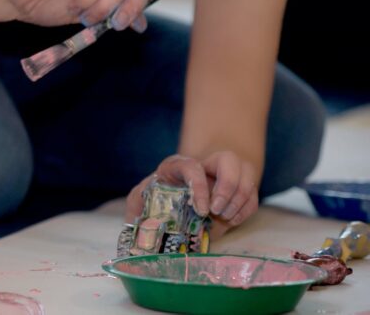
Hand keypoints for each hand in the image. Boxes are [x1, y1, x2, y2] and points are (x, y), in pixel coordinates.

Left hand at [126, 152, 258, 238]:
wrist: (178, 192)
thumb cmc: (157, 196)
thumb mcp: (141, 198)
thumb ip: (136, 206)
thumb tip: (138, 228)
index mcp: (177, 164)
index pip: (191, 166)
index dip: (199, 188)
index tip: (201, 210)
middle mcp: (205, 162)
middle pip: (228, 160)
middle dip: (226, 189)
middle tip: (216, 212)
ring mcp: (226, 171)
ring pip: (246, 178)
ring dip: (237, 203)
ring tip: (222, 218)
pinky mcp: (241, 185)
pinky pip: (253, 196)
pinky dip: (245, 210)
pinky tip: (231, 220)